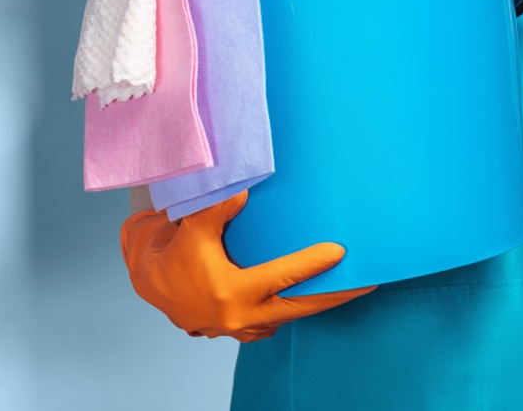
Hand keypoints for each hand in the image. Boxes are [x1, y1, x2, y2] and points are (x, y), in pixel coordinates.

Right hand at [120, 191, 373, 341]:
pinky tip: (321, 296)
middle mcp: (242, 316)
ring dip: (322, 304)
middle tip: (368, 283)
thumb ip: (215, 213)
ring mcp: (246, 327)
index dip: (311, 265)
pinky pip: (281, 321)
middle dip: (336, 296)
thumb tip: (240, 192)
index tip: (340, 251)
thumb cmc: (174, 258)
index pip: (281, 278)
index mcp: (232, 293)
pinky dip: (300, 309)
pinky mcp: (247, 330)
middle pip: (300, 307)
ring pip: (294, 316)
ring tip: (355, 288)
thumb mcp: (191, 233)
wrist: (154, 287)